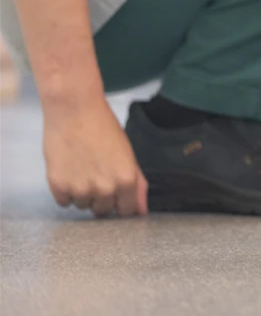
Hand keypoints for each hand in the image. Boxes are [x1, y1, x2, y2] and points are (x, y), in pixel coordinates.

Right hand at [42, 94, 147, 216]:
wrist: (74, 110)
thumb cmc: (104, 129)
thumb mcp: (128, 154)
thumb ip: (137, 184)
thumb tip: (141, 211)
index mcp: (126, 181)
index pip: (126, 211)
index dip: (121, 202)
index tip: (117, 193)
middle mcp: (105, 189)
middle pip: (103, 211)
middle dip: (102, 198)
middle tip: (97, 175)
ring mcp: (80, 189)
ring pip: (83, 206)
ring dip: (83, 194)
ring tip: (82, 169)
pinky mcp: (58, 186)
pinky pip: (64, 202)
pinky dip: (65, 191)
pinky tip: (69, 171)